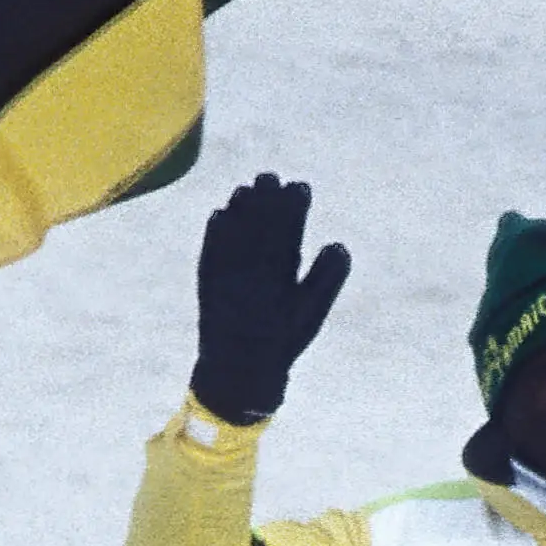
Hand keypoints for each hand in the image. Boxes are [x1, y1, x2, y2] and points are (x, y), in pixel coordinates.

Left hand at [192, 169, 350, 423]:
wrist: (238, 368)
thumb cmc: (282, 341)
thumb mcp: (311, 314)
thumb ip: (327, 279)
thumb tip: (339, 245)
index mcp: (278, 278)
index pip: (287, 230)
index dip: (293, 206)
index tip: (300, 187)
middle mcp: (249, 272)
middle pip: (257, 224)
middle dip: (265, 198)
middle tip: (271, 177)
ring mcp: (225, 274)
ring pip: (232, 231)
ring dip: (240, 206)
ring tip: (248, 188)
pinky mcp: (206, 280)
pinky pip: (210, 246)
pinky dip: (216, 228)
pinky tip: (221, 212)